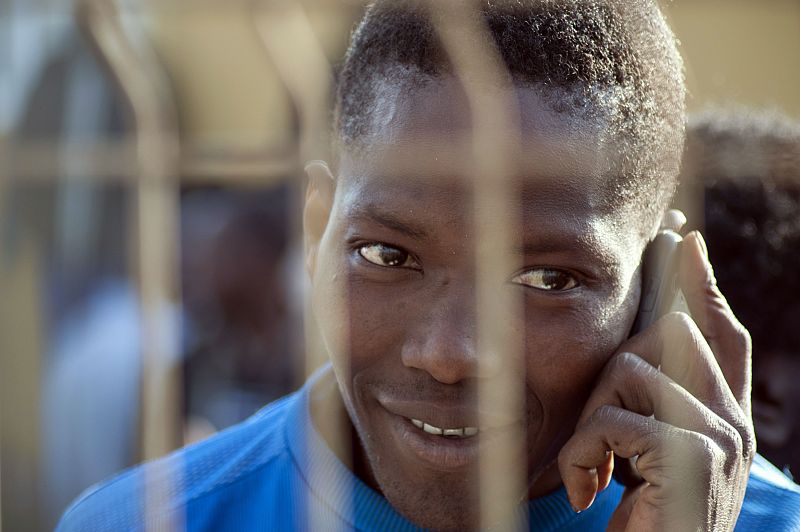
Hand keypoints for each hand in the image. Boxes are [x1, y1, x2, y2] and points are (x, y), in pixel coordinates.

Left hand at [558, 230, 755, 530]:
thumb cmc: (643, 523)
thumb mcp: (646, 459)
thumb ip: (649, 409)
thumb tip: (631, 353)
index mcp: (724, 420)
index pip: (722, 336)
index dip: (702, 287)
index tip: (685, 239)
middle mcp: (734, 423)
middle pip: (669, 333)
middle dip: (614, 369)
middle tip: (596, 435)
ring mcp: (721, 436)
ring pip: (629, 369)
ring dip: (590, 422)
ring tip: (592, 471)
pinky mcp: (694, 455)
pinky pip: (611, 418)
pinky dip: (582, 454)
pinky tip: (587, 492)